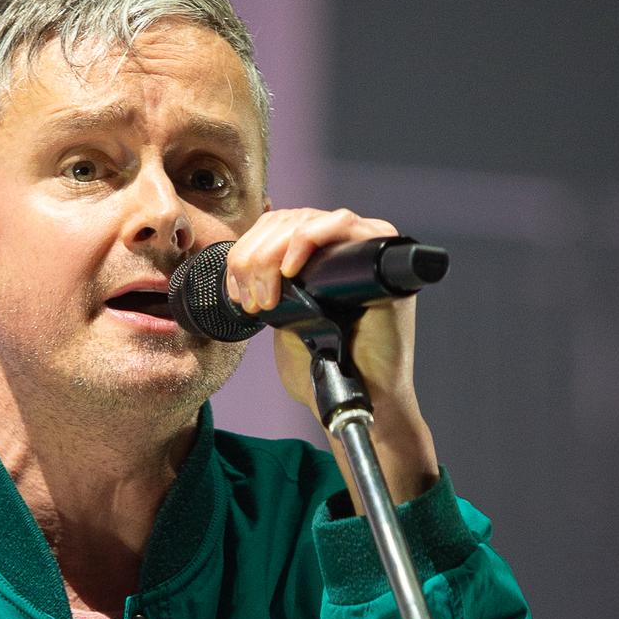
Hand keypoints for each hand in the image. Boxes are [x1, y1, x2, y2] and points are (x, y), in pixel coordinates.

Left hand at [224, 205, 440, 505]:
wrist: (359, 397)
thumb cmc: (325, 367)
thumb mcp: (285, 321)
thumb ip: (272, 289)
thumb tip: (245, 263)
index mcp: (319, 257)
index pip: (276, 226)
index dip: (247, 252)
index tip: (238, 294)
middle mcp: (343, 246)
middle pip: (287, 221)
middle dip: (255, 258)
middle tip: (252, 300)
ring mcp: (364, 247)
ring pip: (306, 220)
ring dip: (273, 253)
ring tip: (268, 298)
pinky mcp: (381, 256)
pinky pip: (343, 223)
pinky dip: (309, 238)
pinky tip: (290, 269)